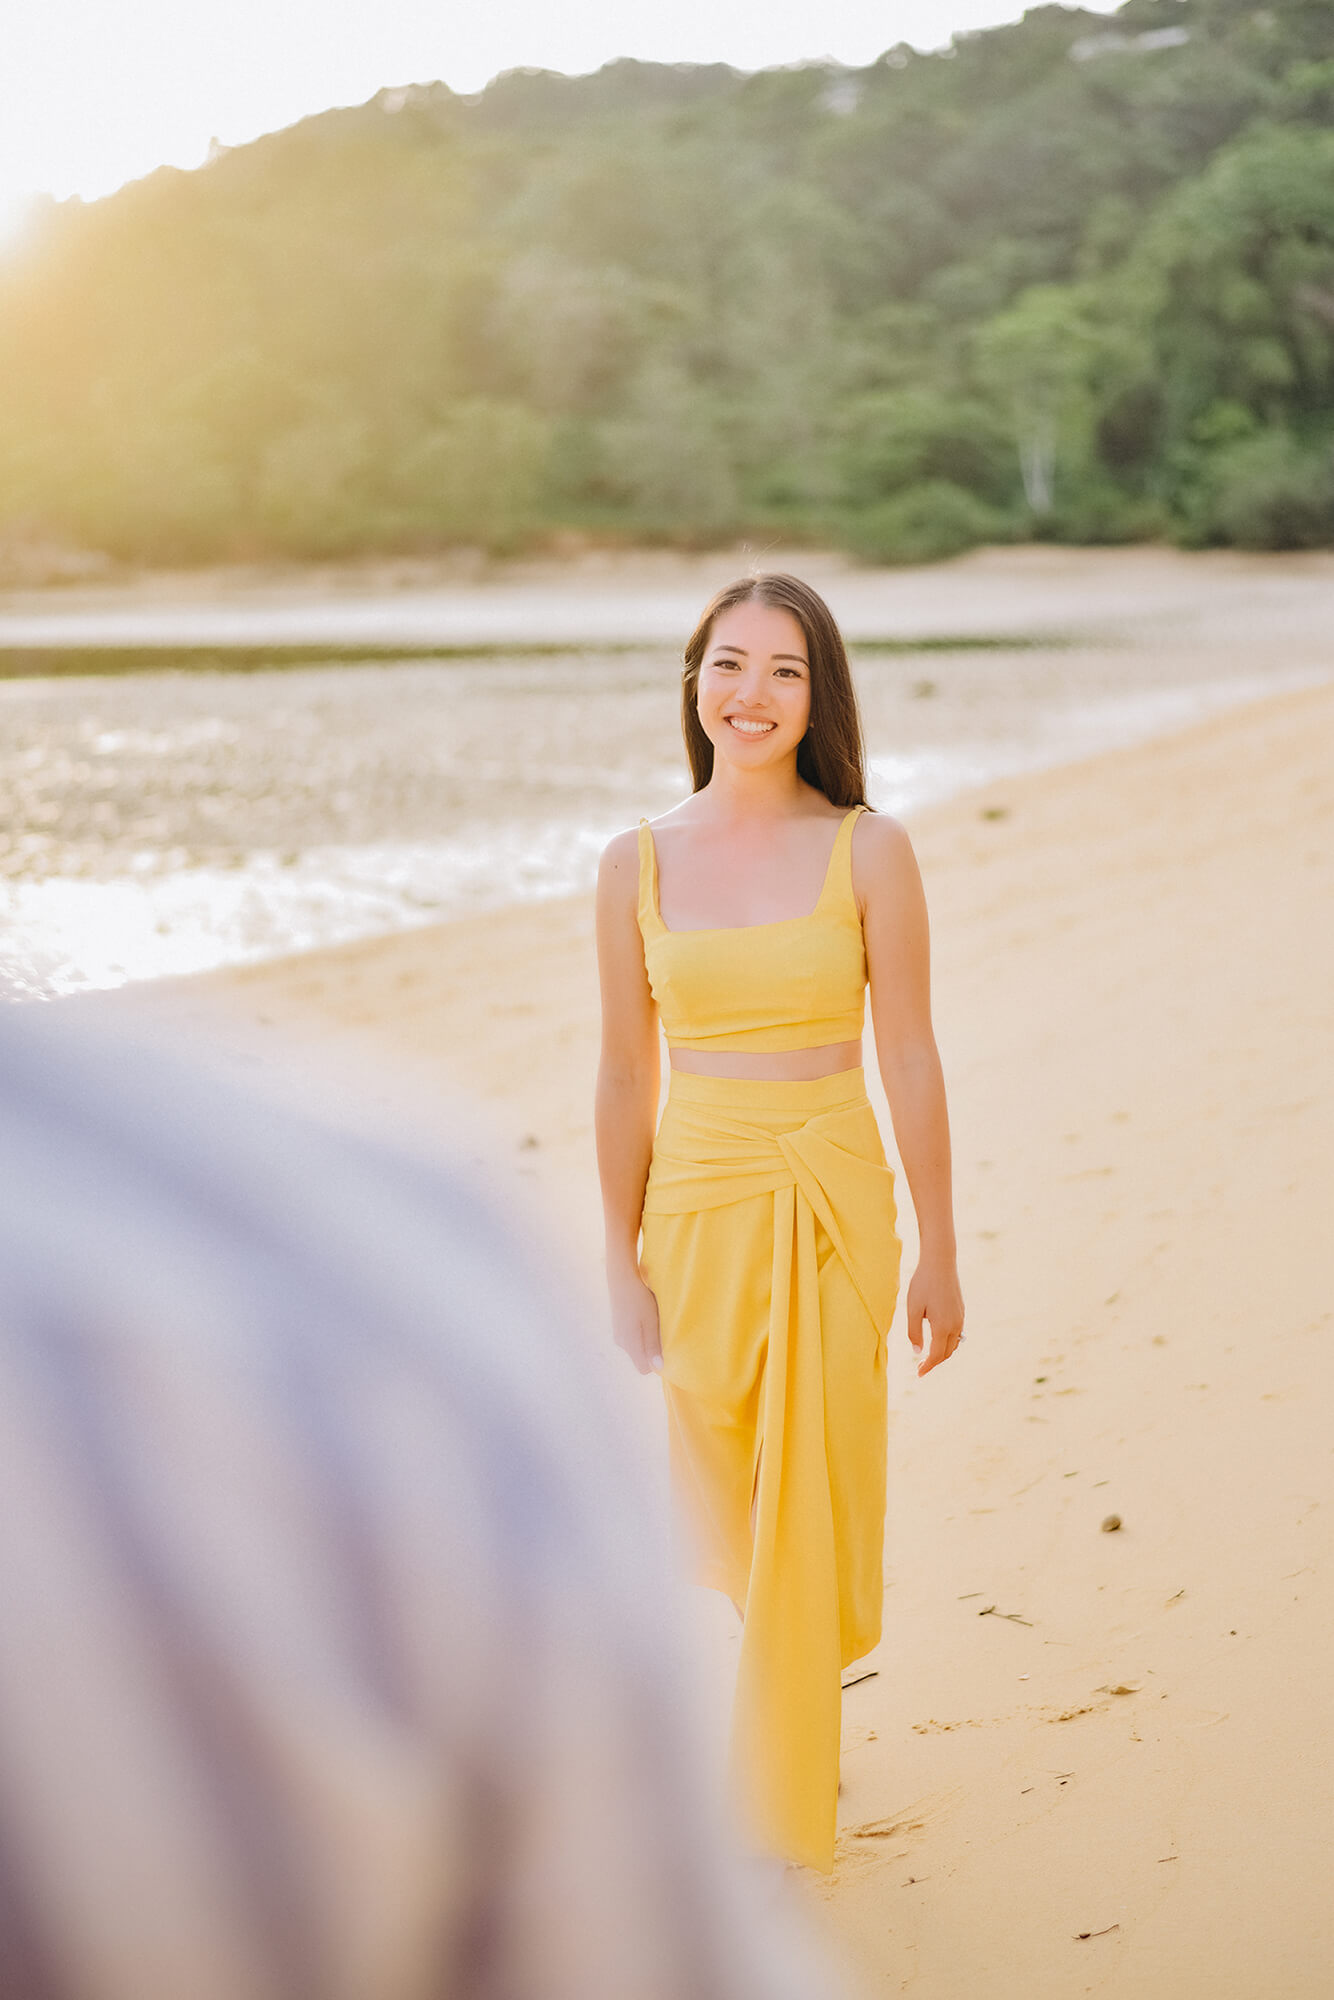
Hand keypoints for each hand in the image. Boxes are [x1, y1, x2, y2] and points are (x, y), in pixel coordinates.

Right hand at [608, 1265, 663, 1376]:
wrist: (621, 1278)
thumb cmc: (639, 1299)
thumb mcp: (651, 1321)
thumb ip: (653, 1345)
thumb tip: (658, 1368)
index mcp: (630, 1343)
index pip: (644, 1368)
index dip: (656, 1362)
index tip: (666, 1347)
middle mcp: (622, 1342)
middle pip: (641, 1357)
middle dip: (653, 1349)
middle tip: (662, 1330)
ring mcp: (619, 1334)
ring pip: (638, 1346)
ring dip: (648, 1338)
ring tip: (653, 1320)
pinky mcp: (619, 1326)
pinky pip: (634, 1337)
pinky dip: (641, 1330)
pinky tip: (644, 1315)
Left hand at [907, 1257, 964, 1376]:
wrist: (940, 1262)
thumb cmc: (923, 1284)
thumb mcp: (912, 1308)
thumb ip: (914, 1332)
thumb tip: (917, 1352)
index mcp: (942, 1327)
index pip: (936, 1355)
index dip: (927, 1367)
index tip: (918, 1374)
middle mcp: (955, 1325)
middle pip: (946, 1352)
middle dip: (934, 1362)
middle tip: (920, 1368)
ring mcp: (960, 1318)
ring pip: (953, 1344)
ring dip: (942, 1353)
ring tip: (928, 1356)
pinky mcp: (961, 1311)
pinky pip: (956, 1333)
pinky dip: (947, 1342)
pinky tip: (937, 1339)